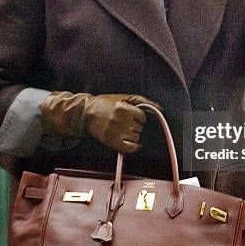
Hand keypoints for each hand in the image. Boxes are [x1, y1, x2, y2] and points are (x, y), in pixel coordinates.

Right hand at [41, 92, 158, 152]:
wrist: (86, 113)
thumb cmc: (105, 104)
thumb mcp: (123, 97)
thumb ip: (142, 101)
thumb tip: (159, 108)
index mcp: (122, 108)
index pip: (142, 116)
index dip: (139, 116)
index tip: (132, 116)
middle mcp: (119, 120)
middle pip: (139, 127)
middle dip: (135, 125)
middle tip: (124, 122)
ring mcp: (115, 132)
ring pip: (136, 137)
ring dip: (132, 135)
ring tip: (122, 129)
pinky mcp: (111, 142)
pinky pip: (130, 148)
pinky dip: (133, 147)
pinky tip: (130, 142)